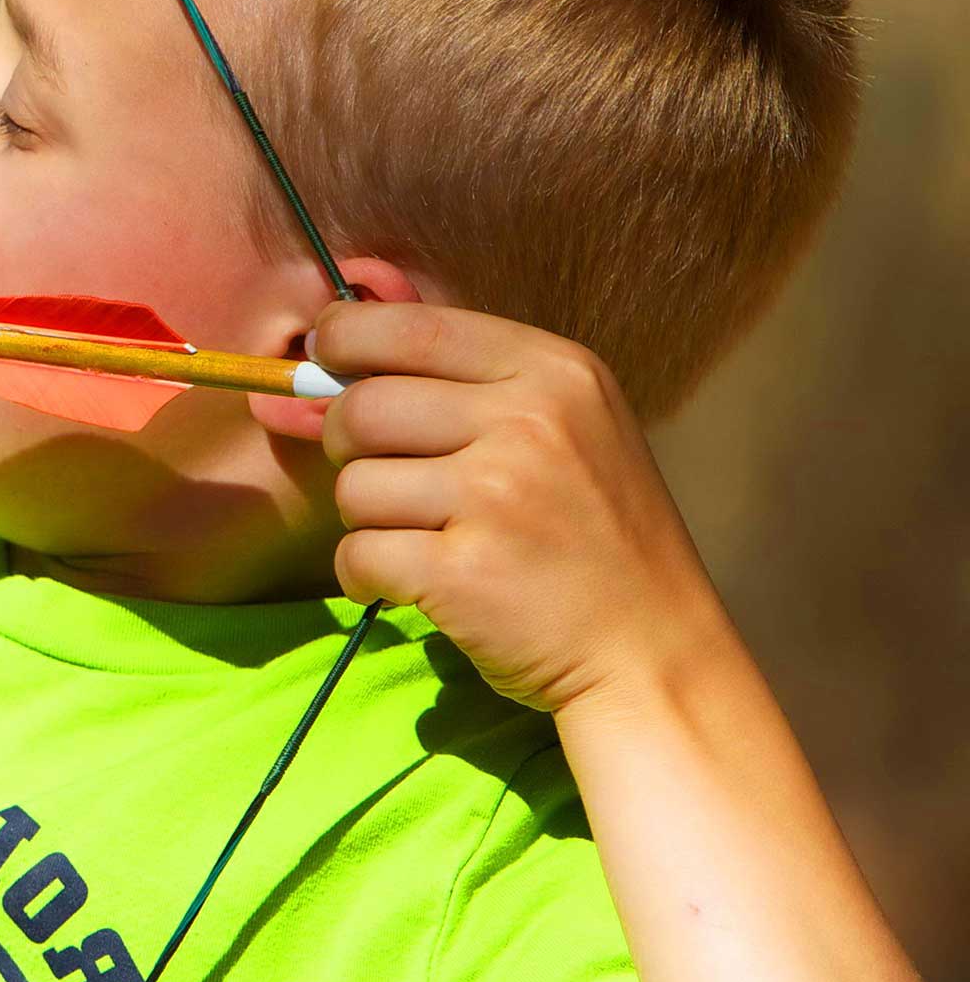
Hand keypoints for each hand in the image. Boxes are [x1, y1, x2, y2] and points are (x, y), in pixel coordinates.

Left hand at [311, 299, 728, 715]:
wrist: (654, 654)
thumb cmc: (595, 538)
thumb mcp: (567, 427)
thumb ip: (466, 381)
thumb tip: (328, 345)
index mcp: (554, 373)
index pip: (409, 326)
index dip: (343, 338)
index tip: (326, 360)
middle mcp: (529, 422)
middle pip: (361, 408)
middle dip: (347, 446)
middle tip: (385, 479)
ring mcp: (496, 496)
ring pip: (353, 486)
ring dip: (366, 521)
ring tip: (422, 540)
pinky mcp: (463, 570)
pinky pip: (356, 554)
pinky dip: (363, 577)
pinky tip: (407, 585)